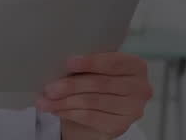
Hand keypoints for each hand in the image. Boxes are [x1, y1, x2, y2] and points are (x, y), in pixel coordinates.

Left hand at [36, 53, 152, 139]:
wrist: (99, 110)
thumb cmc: (96, 81)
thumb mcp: (94, 68)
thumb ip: (86, 63)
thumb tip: (58, 60)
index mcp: (136, 66)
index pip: (113, 62)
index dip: (90, 62)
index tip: (69, 63)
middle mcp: (140, 88)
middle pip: (100, 84)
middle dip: (71, 86)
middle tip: (49, 88)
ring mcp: (132, 109)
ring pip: (92, 102)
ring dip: (64, 102)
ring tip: (45, 101)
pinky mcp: (121, 125)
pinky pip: (90, 117)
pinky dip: (69, 112)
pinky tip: (56, 110)